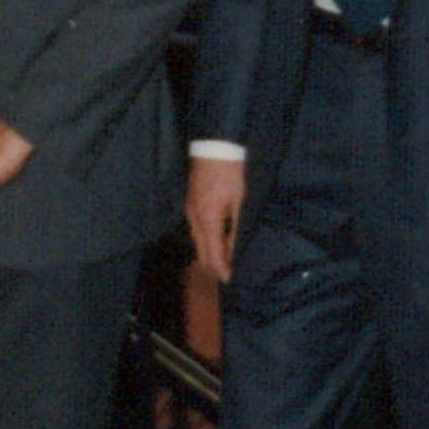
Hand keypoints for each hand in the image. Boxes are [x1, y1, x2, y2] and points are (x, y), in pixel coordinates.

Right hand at [186, 155, 246, 284]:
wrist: (213, 148)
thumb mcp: (239, 201)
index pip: (213, 252)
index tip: (228, 280)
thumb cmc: (231, 173)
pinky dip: (203, 240)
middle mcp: (195, 218)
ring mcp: (189, 211)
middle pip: (201, 250)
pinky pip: (195, 229)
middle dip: (212, 264)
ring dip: (207, 252)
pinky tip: (212, 241)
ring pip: (196, 240)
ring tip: (221, 261)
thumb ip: (236, 228)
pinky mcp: (189, 204)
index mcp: (209, 219)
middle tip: (225, 274)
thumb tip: (235, 250)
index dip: (221, 268)